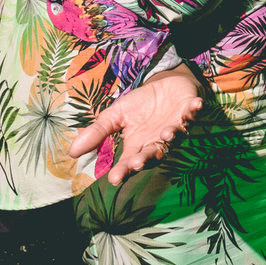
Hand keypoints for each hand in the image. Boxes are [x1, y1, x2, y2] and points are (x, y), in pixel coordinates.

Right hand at [68, 70, 202, 184]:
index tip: (114, 179)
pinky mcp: (190, 110)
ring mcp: (177, 126)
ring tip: (166, 133)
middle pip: (154, 153)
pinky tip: (194, 106)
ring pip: (176, 136)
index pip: (130, 162)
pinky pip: (194, 112)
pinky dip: (194, 109)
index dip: (123, 170)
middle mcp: (159, 140)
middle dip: (147, 158)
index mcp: (140, 145)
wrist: (164, 85)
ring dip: (172, 135)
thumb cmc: (141, 105)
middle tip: (138, 162)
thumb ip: (98, 132)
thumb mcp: (116, 116)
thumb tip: (71, 153)